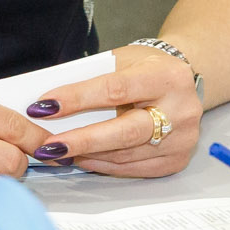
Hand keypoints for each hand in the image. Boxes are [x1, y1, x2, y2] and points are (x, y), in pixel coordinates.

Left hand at [24, 45, 202, 177]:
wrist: (185, 80)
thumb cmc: (146, 68)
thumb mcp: (123, 60)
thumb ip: (93, 79)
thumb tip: (51, 104)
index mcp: (166, 77)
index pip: (115, 90)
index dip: (77, 99)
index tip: (44, 106)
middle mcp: (180, 110)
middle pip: (124, 132)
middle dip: (81, 140)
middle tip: (48, 145)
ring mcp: (182, 139)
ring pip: (125, 155)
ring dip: (87, 155)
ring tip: (58, 152)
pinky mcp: (176, 160)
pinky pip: (132, 168)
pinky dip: (103, 165)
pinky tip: (82, 158)